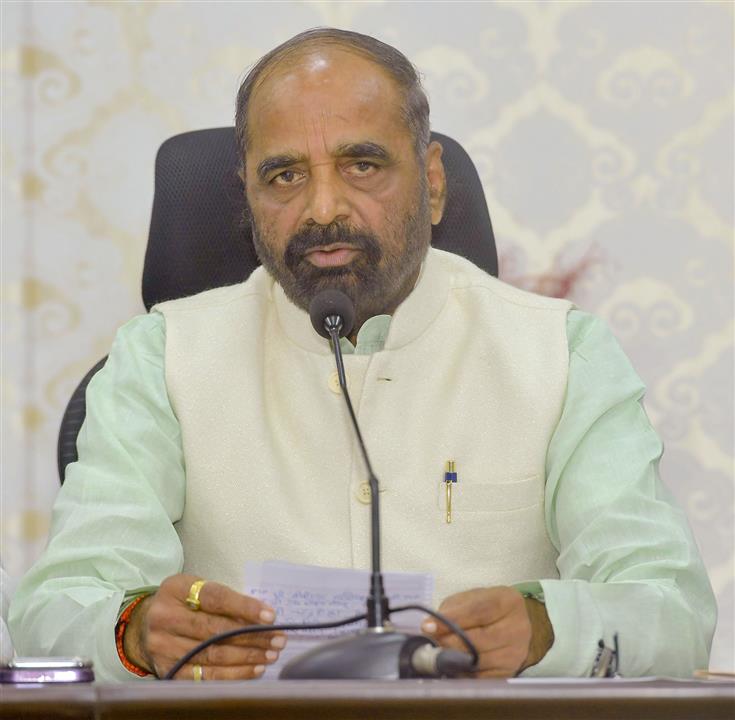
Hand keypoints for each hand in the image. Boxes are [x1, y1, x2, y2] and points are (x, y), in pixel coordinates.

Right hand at [123, 574, 285, 679]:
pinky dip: (234, 674)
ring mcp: (163, 647)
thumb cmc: (181, 604)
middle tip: (278, 639)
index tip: (270, 615)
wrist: (144, 627)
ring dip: (247, 656)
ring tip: (271, 655)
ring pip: (213, 655)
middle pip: (215, 630)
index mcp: (175, 589)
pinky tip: (254, 670)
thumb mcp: (196, 589)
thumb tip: (263, 616)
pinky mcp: (167, 670)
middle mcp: (165, 618)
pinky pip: (206, 676)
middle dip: (252, 636)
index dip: (244, 607)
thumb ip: (224, 599)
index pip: (215, 598)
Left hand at [421, 586, 552, 677]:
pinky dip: (462, 674)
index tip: (427, 627)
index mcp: (507, 601)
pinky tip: (453, 666)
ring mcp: (515, 654)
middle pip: (478, 641)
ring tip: (439, 654)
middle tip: (432, 643)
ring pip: (477, 662)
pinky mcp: (509, 674)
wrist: (515, 627)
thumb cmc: (487, 609)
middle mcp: (517, 628)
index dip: (450, 620)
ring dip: (453, 660)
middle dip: (449, 643)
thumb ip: (452, 610)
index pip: (477, 612)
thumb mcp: (471, 599)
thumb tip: (430, 627)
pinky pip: (480, 679)